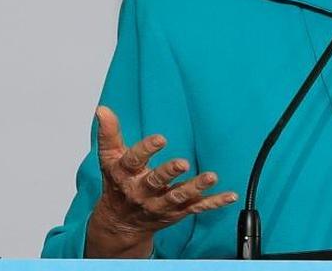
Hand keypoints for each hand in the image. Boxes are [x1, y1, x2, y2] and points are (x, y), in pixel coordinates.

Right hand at [85, 105, 238, 257]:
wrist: (120, 223)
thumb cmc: (117, 184)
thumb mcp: (109, 158)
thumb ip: (109, 134)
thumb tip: (102, 109)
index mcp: (125, 175)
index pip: (133, 161)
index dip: (146, 149)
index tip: (160, 139)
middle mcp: (142, 192)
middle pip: (155, 182)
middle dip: (168, 173)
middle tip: (182, 163)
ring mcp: (160, 204)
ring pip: (178, 196)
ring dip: (195, 187)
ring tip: (210, 177)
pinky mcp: (177, 212)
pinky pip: (197, 207)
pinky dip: (214, 203)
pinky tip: (229, 196)